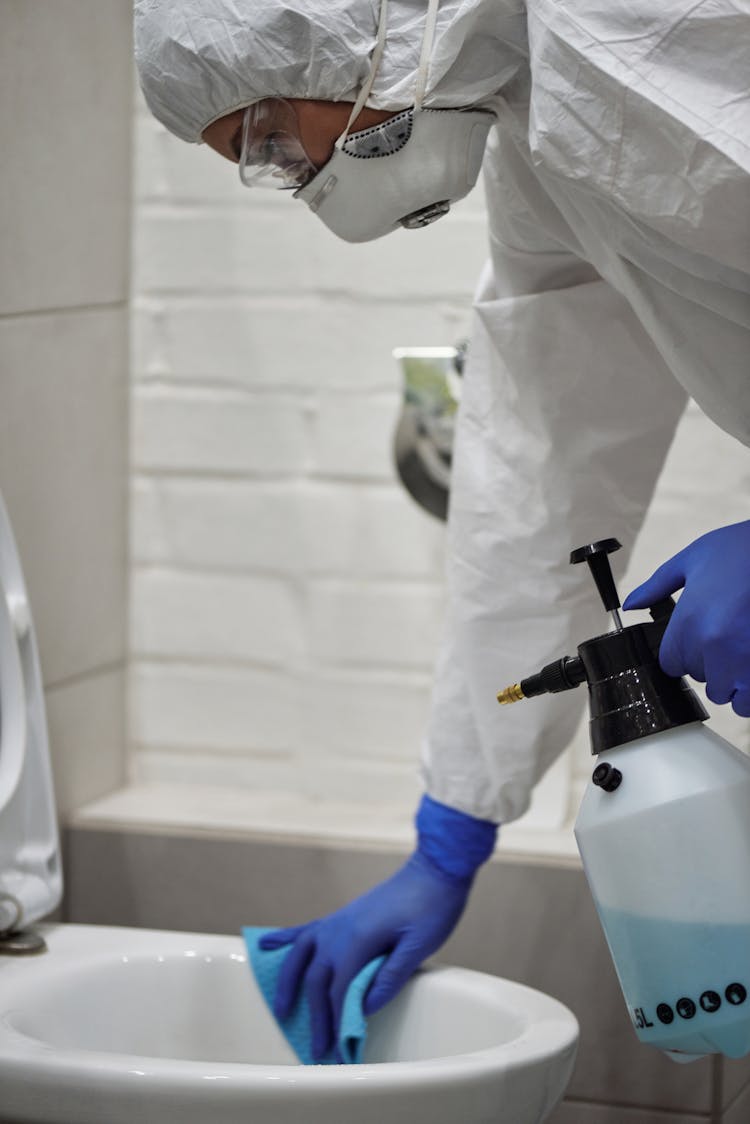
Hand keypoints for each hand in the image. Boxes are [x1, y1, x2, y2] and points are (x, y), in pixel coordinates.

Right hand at [259, 796, 496, 1059]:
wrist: (435, 869)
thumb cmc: (432, 905)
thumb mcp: (420, 945)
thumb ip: (391, 976)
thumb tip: (365, 1008)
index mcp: (358, 940)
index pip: (339, 991)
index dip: (338, 1024)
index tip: (339, 1052)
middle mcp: (339, 930)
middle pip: (316, 980)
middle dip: (315, 1017)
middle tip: (316, 1049)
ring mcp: (338, 921)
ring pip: (301, 956)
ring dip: (288, 983)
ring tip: (281, 1010)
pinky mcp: (342, 916)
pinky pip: (306, 930)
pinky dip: (283, 938)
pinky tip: (264, 944)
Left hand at [623, 522, 749, 715]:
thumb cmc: (743, 550)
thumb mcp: (692, 559)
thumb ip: (656, 586)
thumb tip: (630, 604)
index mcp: (690, 622)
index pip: (671, 664)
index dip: (683, 652)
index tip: (697, 639)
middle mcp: (714, 647)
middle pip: (701, 678)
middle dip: (711, 663)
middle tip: (726, 636)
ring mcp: (744, 663)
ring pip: (729, 695)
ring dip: (734, 681)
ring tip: (742, 650)